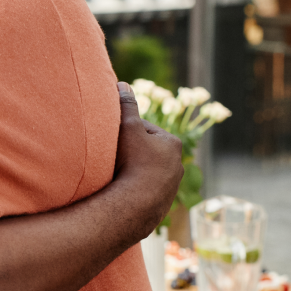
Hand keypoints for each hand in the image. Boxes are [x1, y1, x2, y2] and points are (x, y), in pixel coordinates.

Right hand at [113, 81, 183, 230]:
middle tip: (112, 157)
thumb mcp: (127, 128)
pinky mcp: (162, 206)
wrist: (135, 205)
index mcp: (172, 144)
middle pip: (149, 153)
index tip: (113, 138)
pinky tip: (121, 192)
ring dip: (134, 173)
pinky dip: (135, 191)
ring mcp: (171, 188)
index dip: (127, 131)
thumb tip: (123, 84)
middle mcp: (178, 165)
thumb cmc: (132, 162)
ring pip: (148, 174)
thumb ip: (126, 106)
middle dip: (133, 153)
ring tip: (115, 175)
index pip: (146, 130)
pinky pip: (146, 193)